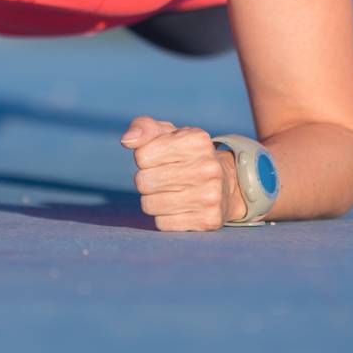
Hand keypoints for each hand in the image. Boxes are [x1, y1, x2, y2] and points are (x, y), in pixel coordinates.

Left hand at [120, 116, 244, 231]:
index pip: (142, 156)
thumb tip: (127, 140)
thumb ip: (144, 128)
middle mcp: (207, 167)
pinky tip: (179, 207)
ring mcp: (210, 195)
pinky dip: (163, 217)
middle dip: (146, 180)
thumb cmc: (186, 156)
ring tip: (170, 192)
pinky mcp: (208, 220)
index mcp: (196, 141)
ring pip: (150, 205)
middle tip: (163, 177)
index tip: (160, 159)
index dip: (144, 158)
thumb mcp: (168, 134)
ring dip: (152, 200)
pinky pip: (162, 223)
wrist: (226, 183)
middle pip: (143, 182)